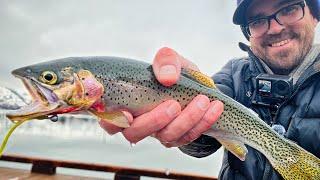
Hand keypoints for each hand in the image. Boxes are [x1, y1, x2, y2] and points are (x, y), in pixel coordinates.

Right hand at [99, 47, 223, 146]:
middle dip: (155, 121)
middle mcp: (138, 122)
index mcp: (126, 103)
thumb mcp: (170, 60)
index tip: (128, 114)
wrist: (197, 87)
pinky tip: (214, 107)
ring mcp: (158, 132)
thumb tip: (167, 77)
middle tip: (173, 104)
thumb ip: (165, 60)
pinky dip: (203, 122)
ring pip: (165, 137)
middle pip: (135, 133)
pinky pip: (188, 136)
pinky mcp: (178, 138)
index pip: (109, 119)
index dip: (113, 121)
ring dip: (186, 120)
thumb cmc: (175, 74)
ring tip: (202, 101)